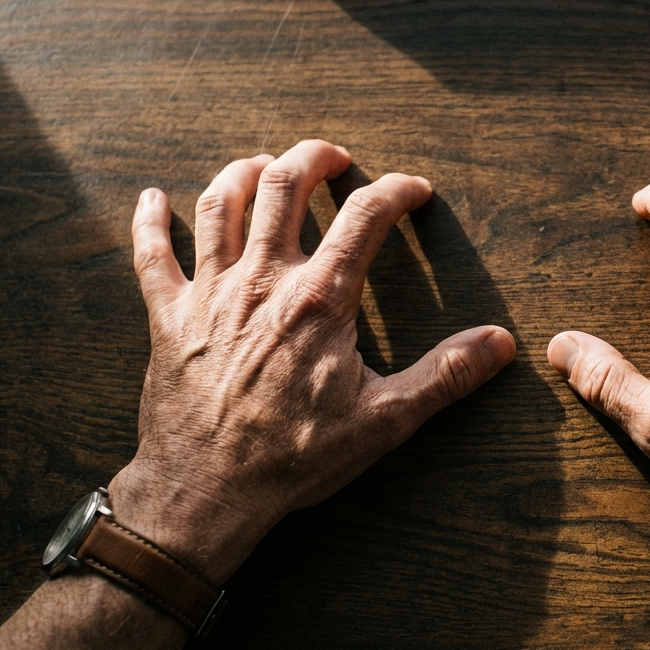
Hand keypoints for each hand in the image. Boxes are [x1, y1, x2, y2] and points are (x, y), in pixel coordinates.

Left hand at [109, 140, 515, 584]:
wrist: (207, 492)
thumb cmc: (295, 458)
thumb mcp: (385, 420)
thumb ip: (445, 375)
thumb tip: (500, 342)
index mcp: (319, 299)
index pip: (365, 217)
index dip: (396, 192)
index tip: (414, 191)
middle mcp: (263, 279)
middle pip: (284, 185)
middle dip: (313, 158)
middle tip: (334, 158)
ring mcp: (210, 293)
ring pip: (220, 203)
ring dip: (243, 171)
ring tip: (264, 165)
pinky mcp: (167, 317)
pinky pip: (150, 254)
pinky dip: (149, 221)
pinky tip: (152, 199)